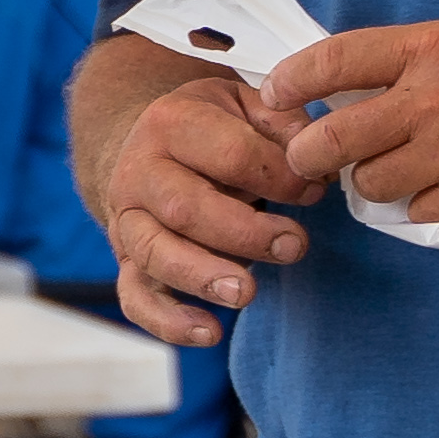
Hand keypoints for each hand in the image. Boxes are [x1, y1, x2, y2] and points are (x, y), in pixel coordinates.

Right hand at [100, 71, 320, 349]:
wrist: (143, 144)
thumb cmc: (207, 129)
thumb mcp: (243, 104)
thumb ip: (281, 122)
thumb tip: (311, 158)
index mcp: (171, 123)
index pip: (229, 154)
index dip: (279, 176)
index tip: (313, 189)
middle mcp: (138, 172)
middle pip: (185, 209)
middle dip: (245, 233)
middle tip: (294, 246)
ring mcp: (126, 220)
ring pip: (155, 254)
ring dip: (203, 276)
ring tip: (247, 293)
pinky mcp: (125, 261)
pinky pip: (136, 297)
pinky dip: (168, 321)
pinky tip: (209, 333)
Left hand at [262, 13, 438, 227]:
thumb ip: (430, 57)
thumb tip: (375, 80)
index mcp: (434, 46)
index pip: (335, 59)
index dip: (291, 79)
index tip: (273, 93)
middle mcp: (432, 99)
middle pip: (331, 138)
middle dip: (307, 154)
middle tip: (308, 159)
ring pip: (370, 185)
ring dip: (373, 183)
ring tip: (399, 171)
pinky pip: (420, 214)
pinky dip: (425, 209)